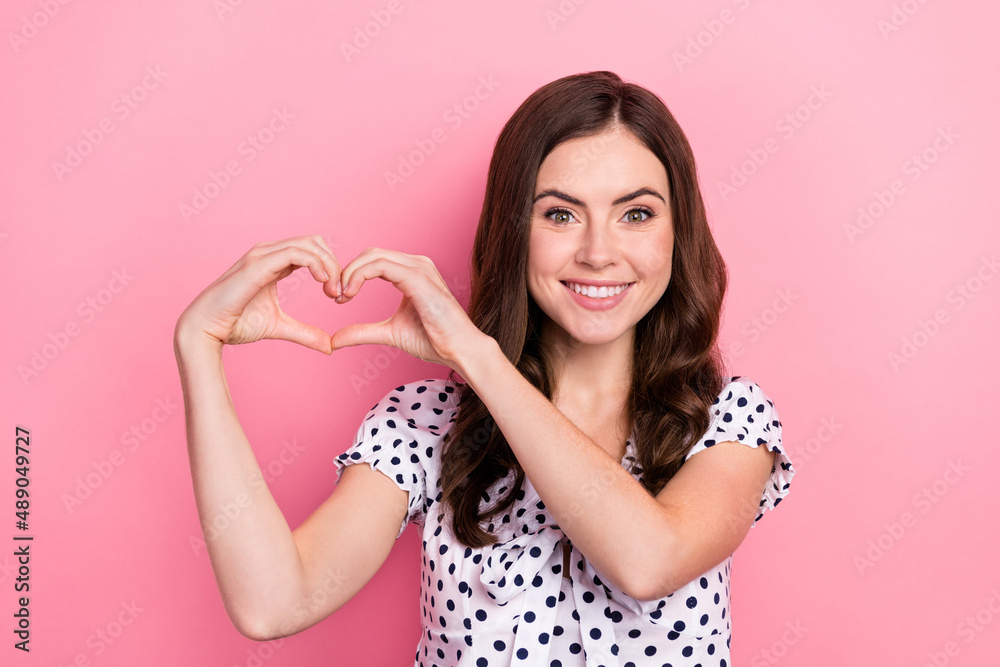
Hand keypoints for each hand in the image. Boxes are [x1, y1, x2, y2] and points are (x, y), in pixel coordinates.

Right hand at [174, 234, 340, 354]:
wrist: (206, 329)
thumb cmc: (235, 324)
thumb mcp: (280, 326)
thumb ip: (305, 333)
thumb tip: (329, 346)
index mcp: (274, 262)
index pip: (312, 250)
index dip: (331, 268)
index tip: (338, 295)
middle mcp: (268, 253)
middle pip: (315, 242)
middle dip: (334, 264)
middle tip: (339, 293)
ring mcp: (262, 255)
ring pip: (309, 244)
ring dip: (329, 265)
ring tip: (333, 291)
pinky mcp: (258, 264)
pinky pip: (296, 253)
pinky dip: (316, 264)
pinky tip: (323, 283)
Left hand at [330, 247, 485, 368]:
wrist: (459, 349)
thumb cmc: (434, 339)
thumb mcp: (390, 333)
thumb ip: (363, 332)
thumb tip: (336, 339)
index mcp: (412, 272)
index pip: (374, 260)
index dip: (352, 274)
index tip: (340, 298)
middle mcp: (417, 264)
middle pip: (371, 254)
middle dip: (348, 271)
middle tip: (336, 295)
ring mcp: (419, 269)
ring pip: (373, 256)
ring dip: (351, 273)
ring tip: (342, 296)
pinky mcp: (418, 278)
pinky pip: (380, 266)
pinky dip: (359, 276)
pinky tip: (350, 294)